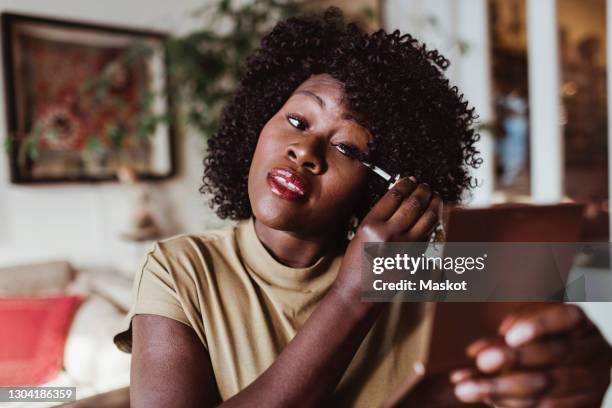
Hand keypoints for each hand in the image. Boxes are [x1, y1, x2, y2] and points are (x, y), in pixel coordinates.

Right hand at [333, 177, 442, 303]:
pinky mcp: (415, 258)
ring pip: (427, 219)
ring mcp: (405, 248)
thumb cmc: (357, 263)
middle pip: (414, 204)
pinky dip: (432, 223)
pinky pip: (428, 235)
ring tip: (435, 197)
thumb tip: (400, 198)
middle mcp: (389, 235)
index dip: (405, 185)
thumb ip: (379, 217)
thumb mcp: (360, 234)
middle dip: (423, 191)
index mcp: (371, 226)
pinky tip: (432, 216)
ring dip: (434, 204)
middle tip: (425, 186)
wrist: (360, 292)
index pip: (394, 197)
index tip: (410, 179)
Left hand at [451, 304, 611, 406]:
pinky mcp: (584, 406)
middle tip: (481, 362)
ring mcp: (591, 383)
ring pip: (547, 386)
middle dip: (514, 359)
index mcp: (580, 324)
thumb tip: (475, 354)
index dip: (539, 325)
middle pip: (555, 354)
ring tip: (465, 388)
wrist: (561, 373)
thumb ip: (502, 339)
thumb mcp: (521, 332)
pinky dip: (512, 404)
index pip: (566, 318)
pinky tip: (488, 398)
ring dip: (502, 388)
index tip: (508, 335)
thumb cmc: (535, 344)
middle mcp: (593, 352)